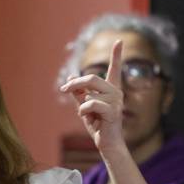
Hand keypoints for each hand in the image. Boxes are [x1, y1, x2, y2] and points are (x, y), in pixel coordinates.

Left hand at [61, 39, 125, 155]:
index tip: (119, 40)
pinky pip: (91, 104)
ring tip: (84, 114)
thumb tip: (70, 78)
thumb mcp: (84, 106)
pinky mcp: (113, 111)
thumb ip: (79, 93)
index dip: (117, 54)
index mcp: (111, 89)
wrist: (106, 143)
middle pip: (92, 78)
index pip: (114, 69)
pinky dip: (84, 110)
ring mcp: (116, 101)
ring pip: (90, 92)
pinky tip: (86, 117)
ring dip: (81, 103)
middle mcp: (116, 92)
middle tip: (64, 89)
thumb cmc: (98, 125)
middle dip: (76, 83)